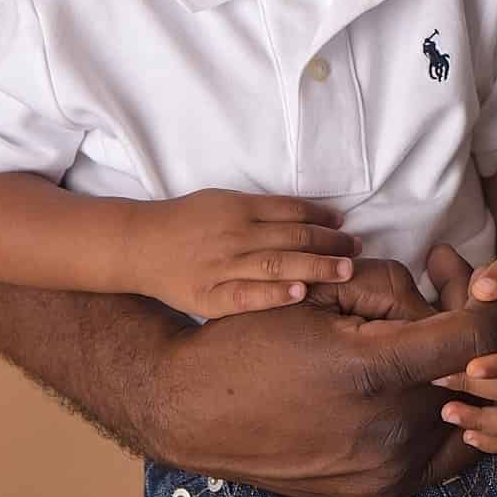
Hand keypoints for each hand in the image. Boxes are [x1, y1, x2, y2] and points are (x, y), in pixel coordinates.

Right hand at [129, 189, 360, 318]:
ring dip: (316, 266)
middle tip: (356, 251)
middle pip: (292, 237)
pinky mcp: (210, 295)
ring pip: (277, 263)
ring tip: (345, 271)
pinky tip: (301, 293)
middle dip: (330, 244)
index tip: (343, 225)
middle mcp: (236, 234)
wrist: (139, 244)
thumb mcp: (222, 200)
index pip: (291, 211)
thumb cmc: (185, 221)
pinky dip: (275, 294)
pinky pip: (247, 295)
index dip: (322, 218)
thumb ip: (260, 209)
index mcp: (240, 207)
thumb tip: (305, 216)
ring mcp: (223, 265)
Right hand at [169, 260, 496, 496]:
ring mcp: (388, 472)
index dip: (484, 303)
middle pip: (471, 372)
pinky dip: (442, 414)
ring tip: (427, 337)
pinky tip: (418, 380)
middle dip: (467, 326)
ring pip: (463, 412)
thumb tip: (445, 295)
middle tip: (443, 289)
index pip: (475, 339)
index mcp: (373, 373)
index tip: (469, 281)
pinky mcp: (380, 493)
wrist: (194, 412)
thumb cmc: (252, 339)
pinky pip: (443, 452)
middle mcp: (390, 432)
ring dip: (458, 371)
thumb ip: (395, 287)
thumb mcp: (321, 290)